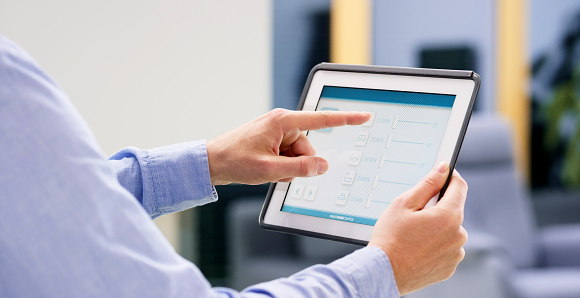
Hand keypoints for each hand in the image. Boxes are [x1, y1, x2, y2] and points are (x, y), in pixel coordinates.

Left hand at [206, 108, 370, 184]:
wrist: (211, 162)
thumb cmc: (235, 160)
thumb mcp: (270, 169)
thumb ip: (300, 168)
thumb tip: (323, 166)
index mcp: (283, 121)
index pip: (322, 120)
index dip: (346, 119)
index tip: (364, 116)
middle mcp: (282, 123)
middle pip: (308, 148)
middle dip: (298, 164)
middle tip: (277, 170)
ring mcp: (277, 132)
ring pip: (299, 155)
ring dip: (288, 167)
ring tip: (267, 170)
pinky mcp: (272, 140)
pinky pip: (289, 156)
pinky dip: (282, 167)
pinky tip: (266, 169)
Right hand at [368, 163, 467, 295]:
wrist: (384, 272)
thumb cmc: (390, 238)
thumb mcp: (404, 203)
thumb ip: (427, 184)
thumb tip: (442, 169)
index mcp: (449, 216)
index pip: (459, 187)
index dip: (450, 177)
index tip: (443, 174)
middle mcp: (458, 235)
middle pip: (453, 210)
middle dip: (437, 207)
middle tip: (414, 214)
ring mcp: (455, 253)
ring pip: (450, 230)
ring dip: (437, 227)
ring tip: (414, 234)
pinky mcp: (450, 266)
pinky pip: (446, 248)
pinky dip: (436, 244)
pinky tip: (417, 247)